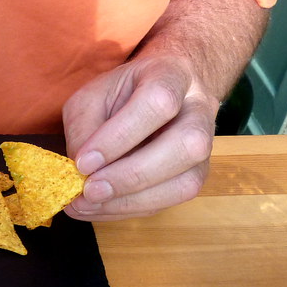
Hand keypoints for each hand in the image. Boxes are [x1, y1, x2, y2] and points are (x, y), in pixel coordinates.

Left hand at [61, 54, 219, 220]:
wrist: (167, 92)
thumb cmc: (124, 94)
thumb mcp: (92, 96)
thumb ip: (84, 127)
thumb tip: (81, 171)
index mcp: (172, 76)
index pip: (157, 103)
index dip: (119, 136)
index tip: (83, 162)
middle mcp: (199, 111)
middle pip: (185, 146)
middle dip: (131, 175)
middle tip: (89, 190)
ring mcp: (205, 147)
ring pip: (185, 182)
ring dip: (131, 201)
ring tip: (88, 204)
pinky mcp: (195, 175)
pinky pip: (170, 201)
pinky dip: (130, 209)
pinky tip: (100, 208)